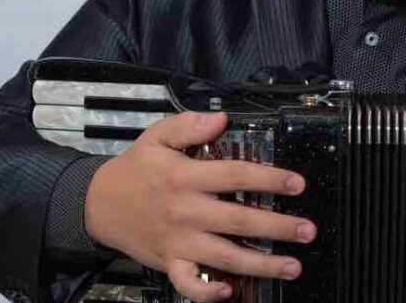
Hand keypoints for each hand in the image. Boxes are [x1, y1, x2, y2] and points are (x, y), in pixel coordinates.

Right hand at [84, 110, 315, 301]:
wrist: (97, 203)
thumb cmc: (135, 168)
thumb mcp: (157, 135)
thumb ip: (190, 125)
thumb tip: (221, 119)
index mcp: (186, 176)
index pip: (235, 175)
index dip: (269, 178)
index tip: (297, 183)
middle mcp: (186, 211)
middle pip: (238, 220)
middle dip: (277, 227)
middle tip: (307, 230)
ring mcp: (178, 241)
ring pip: (223, 256)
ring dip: (260, 263)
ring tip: (292, 265)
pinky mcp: (167, 262)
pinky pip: (187, 284)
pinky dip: (206, 293)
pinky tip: (230, 292)